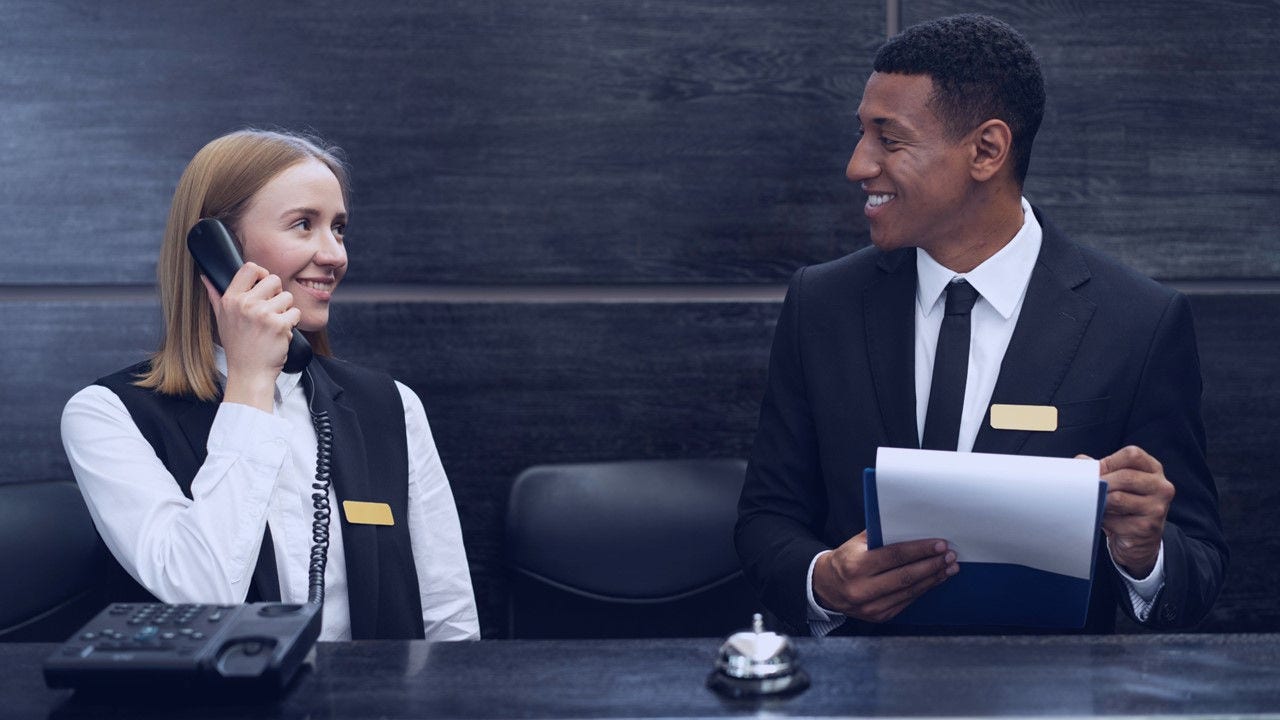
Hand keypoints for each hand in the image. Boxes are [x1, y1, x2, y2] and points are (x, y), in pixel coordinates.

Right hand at [201, 263, 299, 411]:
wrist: (249, 373)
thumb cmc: (238, 346)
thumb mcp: (221, 320)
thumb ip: (216, 297)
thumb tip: (206, 277)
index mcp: (231, 299)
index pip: (250, 268)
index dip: (262, 274)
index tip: (264, 286)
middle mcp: (245, 304)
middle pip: (274, 279)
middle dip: (277, 294)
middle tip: (271, 310)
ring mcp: (263, 314)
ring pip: (288, 296)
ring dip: (286, 310)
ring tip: (274, 324)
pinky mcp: (279, 325)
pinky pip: (296, 313)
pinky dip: (292, 323)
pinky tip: (280, 334)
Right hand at [812, 531, 956, 622]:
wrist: (826, 588)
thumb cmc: (845, 560)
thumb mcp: (855, 544)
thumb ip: (880, 535)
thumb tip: (911, 526)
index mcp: (855, 566)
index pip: (894, 556)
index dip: (919, 550)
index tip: (939, 544)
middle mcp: (862, 589)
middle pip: (906, 576)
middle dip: (932, 565)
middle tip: (949, 556)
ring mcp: (871, 607)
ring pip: (909, 591)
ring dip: (933, 578)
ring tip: (949, 568)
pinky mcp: (879, 616)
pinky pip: (907, 602)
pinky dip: (923, 589)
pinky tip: (934, 580)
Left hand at [1084, 446, 1173, 578]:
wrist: (1139, 539)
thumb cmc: (1125, 505)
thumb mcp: (1117, 483)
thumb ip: (1102, 469)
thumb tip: (1080, 460)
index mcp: (1154, 470)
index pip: (1133, 455)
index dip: (1109, 461)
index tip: (1095, 471)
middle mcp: (1161, 487)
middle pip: (1126, 477)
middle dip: (1101, 482)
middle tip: (1086, 488)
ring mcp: (1157, 508)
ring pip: (1118, 499)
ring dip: (1100, 502)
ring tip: (1094, 503)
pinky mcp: (1147, 528)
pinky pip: (1115, 520)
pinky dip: (1103, 519)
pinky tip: (1102, 519)